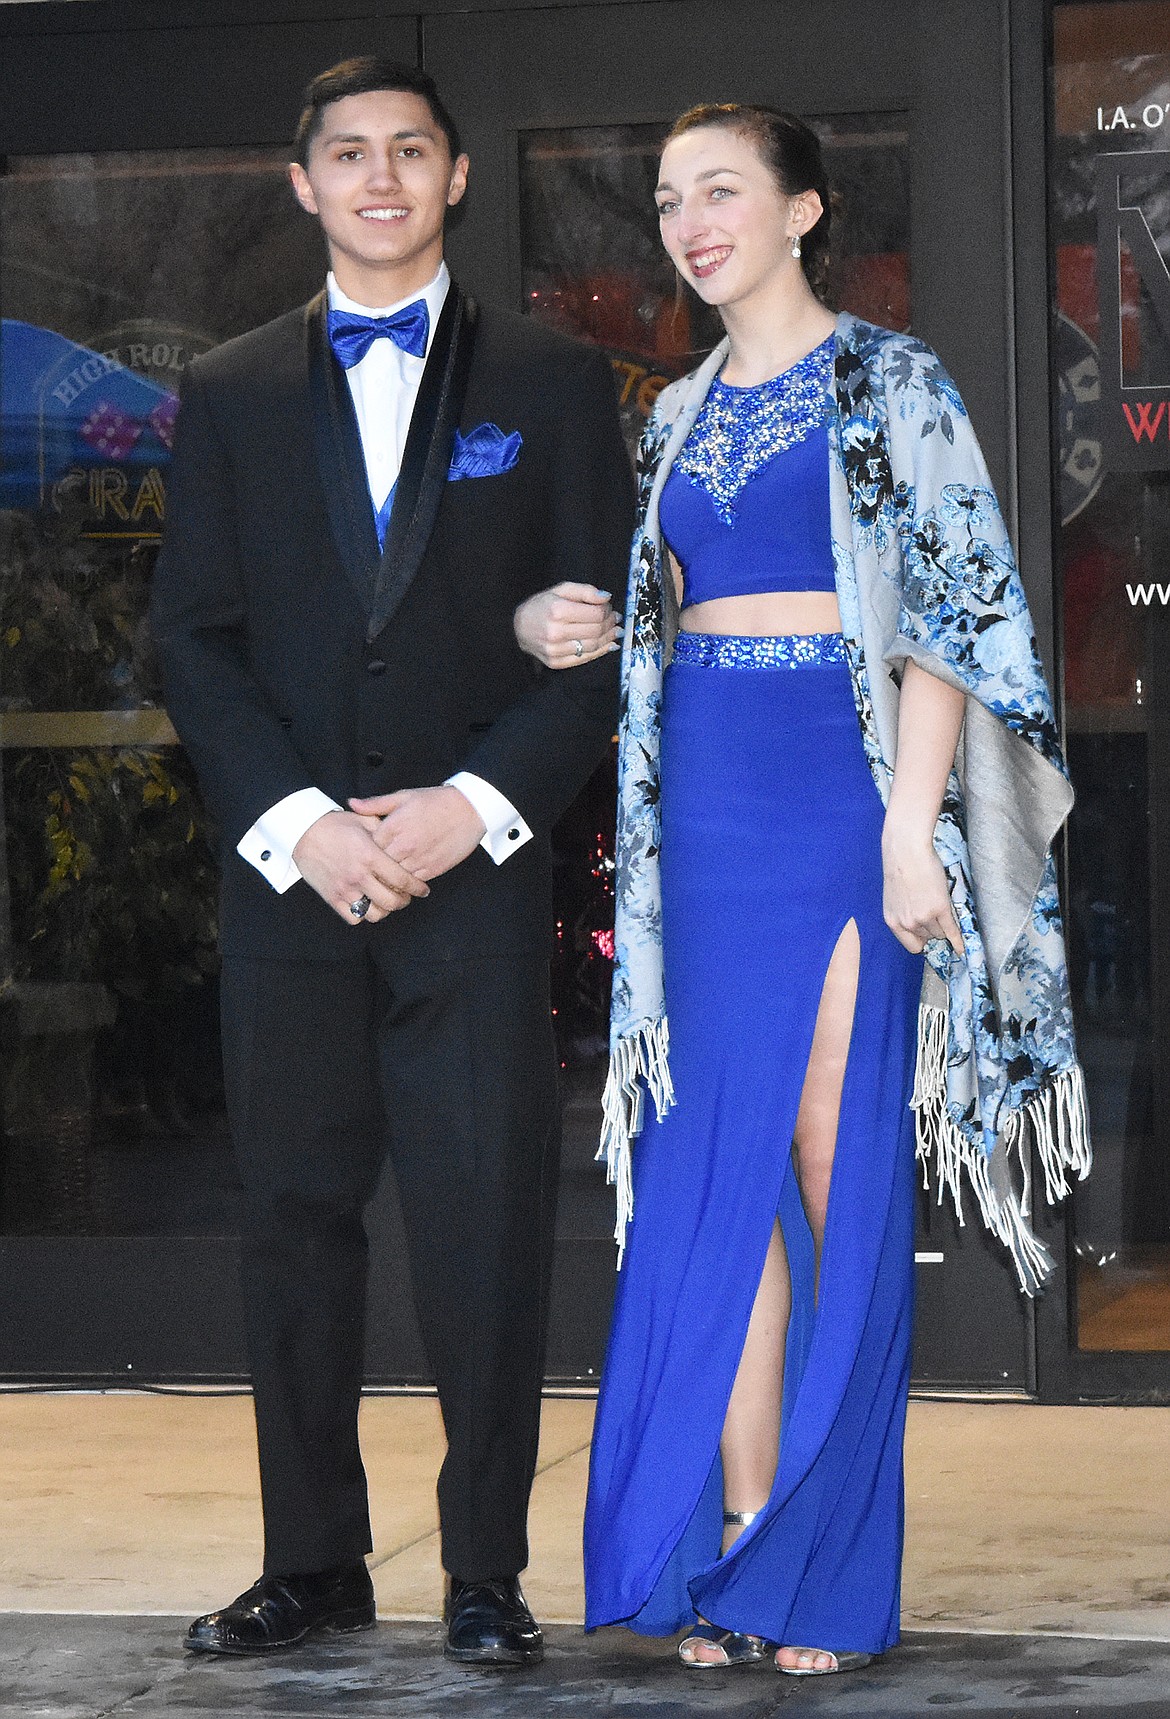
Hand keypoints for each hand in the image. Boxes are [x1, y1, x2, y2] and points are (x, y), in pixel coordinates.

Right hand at [292, 810, 429, 923]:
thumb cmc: (334, 824)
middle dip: (404, 901)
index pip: (402, 879)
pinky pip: (354, 918)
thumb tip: (404, 836)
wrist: (302, 831)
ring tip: (386, 901)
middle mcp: (359, 875)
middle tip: (405, 896)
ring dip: (385, 910)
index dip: (417, 887)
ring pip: (375, 914)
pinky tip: (367, 904)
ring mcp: (345, 889)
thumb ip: (386, 831)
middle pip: (392, 901)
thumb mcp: (363, 821)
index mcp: (370, 856)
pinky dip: (364, 915)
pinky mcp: (332, 897)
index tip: (423, 890)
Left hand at [348, 785, 485, 882]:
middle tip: (369, 869)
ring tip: (384, 876)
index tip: (363, 851)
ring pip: (393, 877)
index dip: (364, 849)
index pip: (368, 846)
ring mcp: (418, 859)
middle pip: (378, 865)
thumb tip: (352, 804)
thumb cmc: (437, 801)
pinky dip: (406, 882)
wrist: (471, 809)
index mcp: (393, 826)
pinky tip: (403, 878)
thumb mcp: (404, 797)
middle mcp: (404, 845)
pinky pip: (412, 882)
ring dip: (389, 877)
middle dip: (373, 867)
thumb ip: (375, 804)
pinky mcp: (432, 870)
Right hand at [513, 581, 619, 668]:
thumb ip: (585, 591)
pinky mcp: (556, 662)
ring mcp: (555, 650)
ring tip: (614, 631)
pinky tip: (609, 644)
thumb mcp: (560, 590)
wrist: (518, 628)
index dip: (607, 610)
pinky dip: (601, 651)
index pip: (596, 613)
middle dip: (610, 623)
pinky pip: (585, 658)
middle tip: (615, 619)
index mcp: (558, 610)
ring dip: (609, 638)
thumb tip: (606, 598)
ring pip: (593, 645)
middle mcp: (556, 632)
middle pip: (596, 630)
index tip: (609, 608)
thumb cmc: (541, 606)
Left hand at [881, 819, 962, 955]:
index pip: (912, 945)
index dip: (922, 941)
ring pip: (941, 933)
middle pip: (929, 938)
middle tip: (935, 910)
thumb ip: (904, 913)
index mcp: (893, 921)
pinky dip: (958, 941)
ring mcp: (924, 917)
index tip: (929, 938)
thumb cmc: (900, 868)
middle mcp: (908, 923)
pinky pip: (952, 931)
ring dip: (944, 924)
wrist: (906, 851)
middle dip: (933, 927)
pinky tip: (962, 948)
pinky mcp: (940, 909)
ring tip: (941, 906)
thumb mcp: (896, 897)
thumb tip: (918, 924)